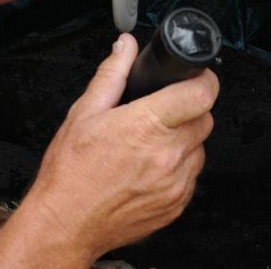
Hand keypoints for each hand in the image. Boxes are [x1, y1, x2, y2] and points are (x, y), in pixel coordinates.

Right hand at [0, 33, 217, 267]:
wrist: (66, 222)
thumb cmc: (71, 172)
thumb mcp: (83, 113)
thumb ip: (111, 74)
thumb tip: (125, 48)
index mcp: (145, 125)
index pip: (201, 94)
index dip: (202, 80)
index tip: (194, 78)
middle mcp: (167, 155)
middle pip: (205, 119)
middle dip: (188, 109)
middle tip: (161, 112)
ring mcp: (175, 183)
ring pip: (200, 148)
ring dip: (184, 140)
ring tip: (150, 144)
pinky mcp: (177, 205)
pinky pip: (192, 176)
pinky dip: (178, 167)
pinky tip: (150, 167)